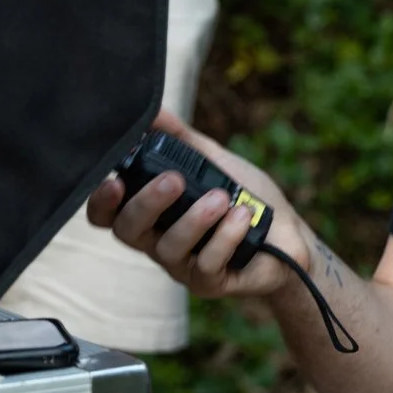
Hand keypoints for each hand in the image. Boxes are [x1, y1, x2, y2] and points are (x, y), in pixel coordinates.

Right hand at [87, 109, 315, 301]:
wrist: (290, 233)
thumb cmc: (244, 198)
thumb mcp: (212, 161)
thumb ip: (180, 139)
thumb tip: (153, 109)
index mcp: (152, 213)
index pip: (108, 215)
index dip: (102, 202)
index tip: (115, 181)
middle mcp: (159, 241)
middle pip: (129, 231)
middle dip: (147, 203)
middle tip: (174, 180)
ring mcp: (183, 265)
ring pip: (168, 248)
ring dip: (194, 219)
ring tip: (221, 197)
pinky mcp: (210, 282)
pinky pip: (207, 263)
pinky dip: (225, 236)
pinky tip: (243, 216)